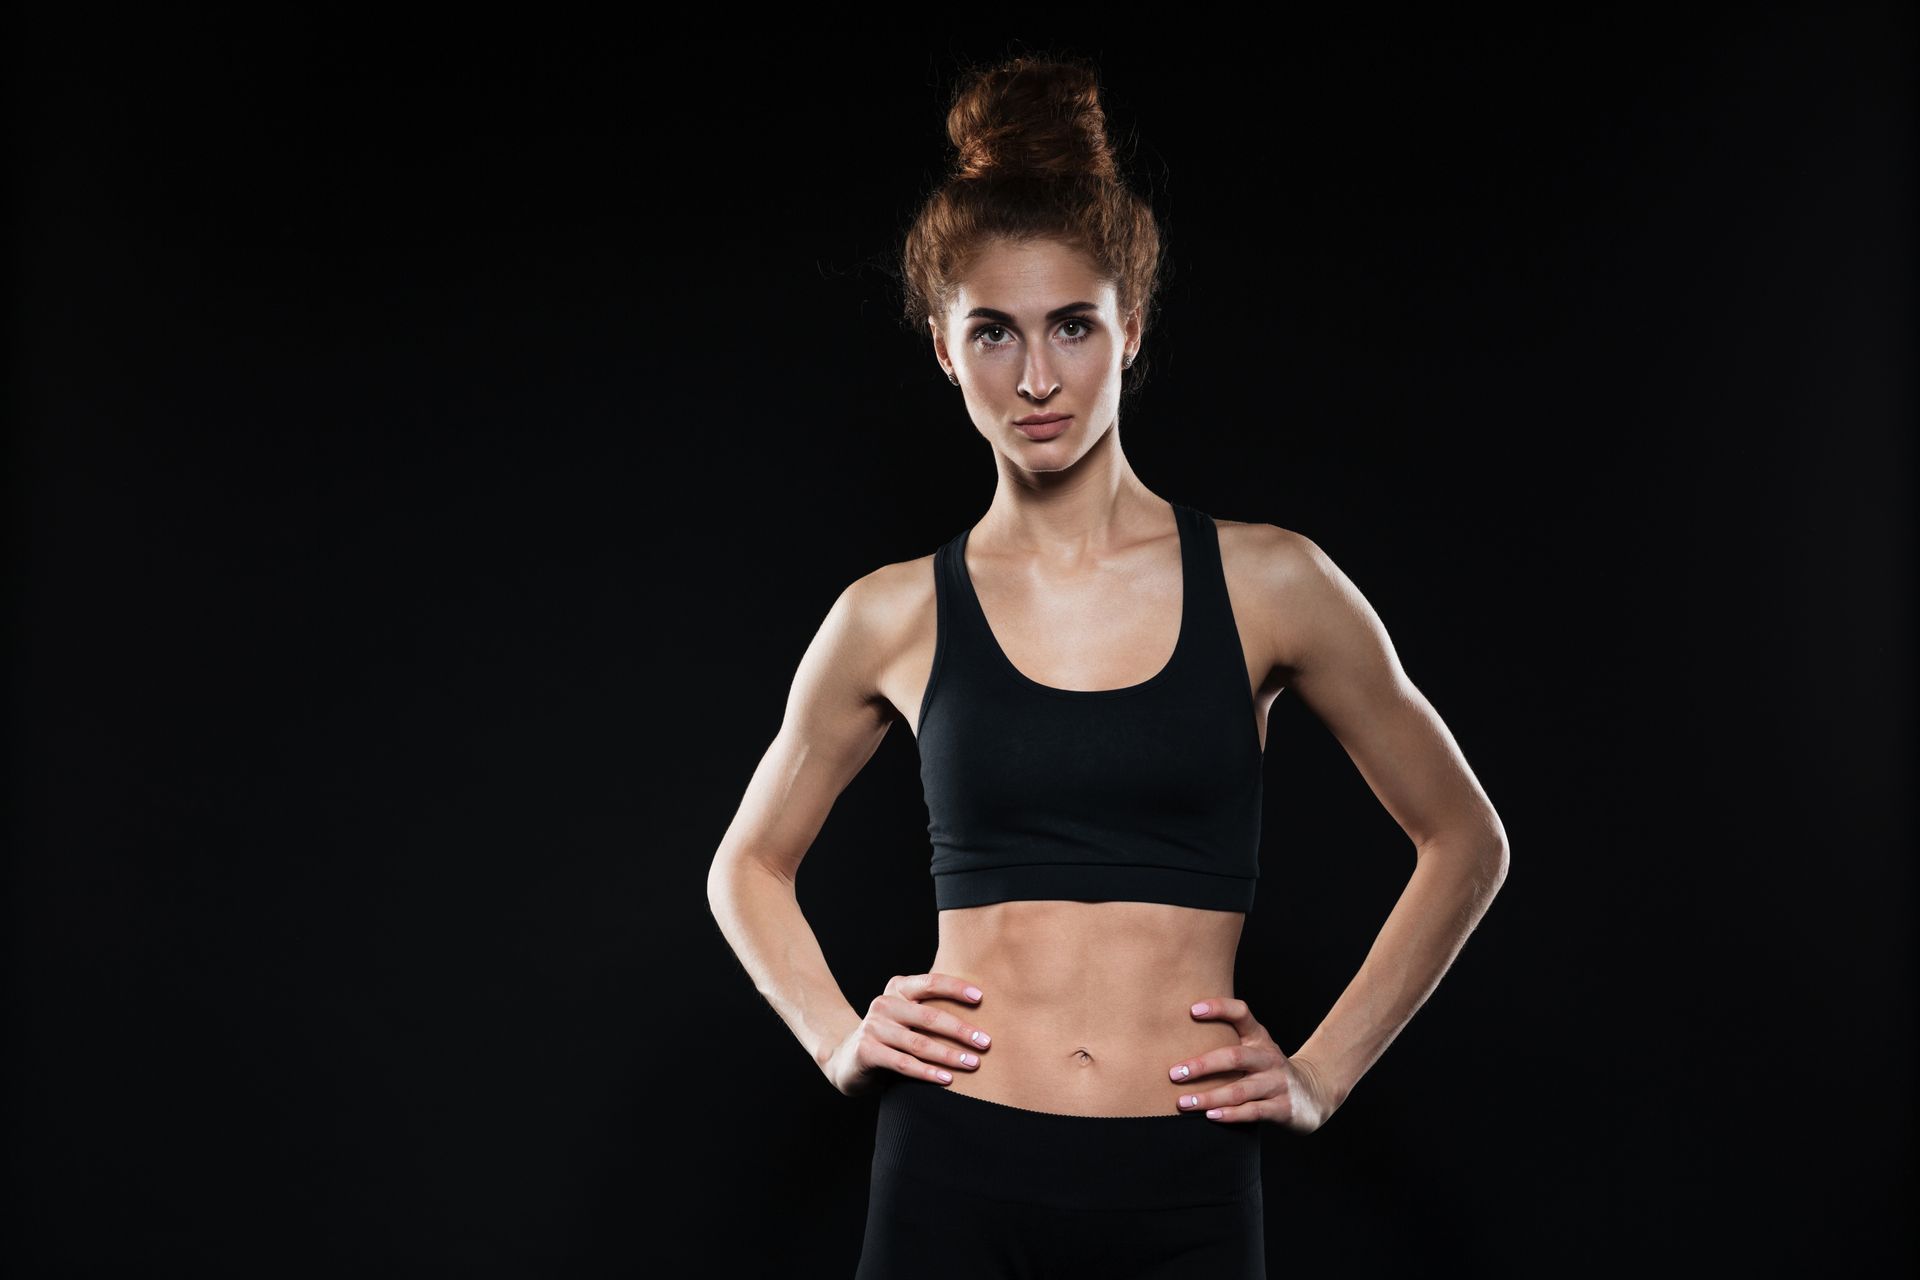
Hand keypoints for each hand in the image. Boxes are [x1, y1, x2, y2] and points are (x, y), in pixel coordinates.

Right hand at [822, 972, 993, 1097]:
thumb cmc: (891, 1037)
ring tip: (973, 1063)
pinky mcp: (867, 1051)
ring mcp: (873, 1027)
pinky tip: (947, 1079)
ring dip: (949, 1055)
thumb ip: (931, 1012)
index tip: (981, 998)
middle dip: (961, 1030)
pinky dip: (928, 1072)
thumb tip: (982, 1017)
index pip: (931, 983)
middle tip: (986, 1042)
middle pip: (929, 1016)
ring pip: (919, 1043)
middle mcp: (884, 1003)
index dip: (956, 988)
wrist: (846, 1059)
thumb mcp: (907, 1018)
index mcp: (898, 988)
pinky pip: (904, 1064)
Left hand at [1168, 997, 1337, 1132]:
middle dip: (1202, 1065)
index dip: (1219, 1008)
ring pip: (1239, 1089)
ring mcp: (1277, 1083)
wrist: (1314, 1094)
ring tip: (1184, 1102)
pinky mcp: (1283, 1107)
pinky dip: (1230, 1114)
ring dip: (1209, 1097)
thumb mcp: (1255, 1049)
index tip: (1192, 1009)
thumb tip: (1177, 1039)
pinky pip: (1253, 1111)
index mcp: (1260, 1038)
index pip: (1241, 1014)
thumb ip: (1227, 1042)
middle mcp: (1269, 1057)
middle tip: (1174, 1073)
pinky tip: (1210, 1117)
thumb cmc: (1269, 1070)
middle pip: (1234, 1056)